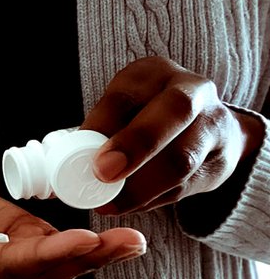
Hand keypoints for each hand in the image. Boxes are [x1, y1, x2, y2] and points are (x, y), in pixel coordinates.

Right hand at [0, 168, 145, 278]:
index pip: (12, 265)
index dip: (50, 254)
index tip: (84, 240)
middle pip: (44, 273)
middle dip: (88, 258)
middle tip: (128, 242)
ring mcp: (3, 263)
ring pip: (56, 266)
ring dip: (96, 256)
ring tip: (133, 241)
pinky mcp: (14, 243)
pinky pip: (53, 250)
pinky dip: (85, 246)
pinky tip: (115, 238)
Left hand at [81, 56, 264, 214]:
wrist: (206, 128)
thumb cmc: (145, 118)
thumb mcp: (122, 111)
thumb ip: (97, 131)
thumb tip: (56, 169)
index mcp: (153, 74)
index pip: (127, 92)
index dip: (103, 124)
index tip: (83, 152)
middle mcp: (191, 91)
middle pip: (173, 112)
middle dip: (136, 145)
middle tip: (104, 174)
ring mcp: (214, 125)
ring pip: (182, 158)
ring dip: (140, 187)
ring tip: (108, 203)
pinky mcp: (222, 161)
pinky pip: (186, 186)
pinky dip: (152, 200)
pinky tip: (130, 205)